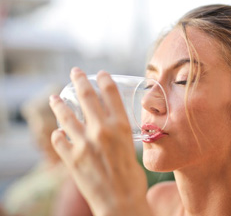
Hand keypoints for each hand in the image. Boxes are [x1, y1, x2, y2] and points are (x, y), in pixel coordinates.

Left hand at [49, 67, 151, 215]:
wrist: (121, 203)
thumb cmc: (132, 179)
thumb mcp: (132, 150)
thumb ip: (119, 136)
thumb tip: (110, 129)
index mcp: (122, 127)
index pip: (111, 93)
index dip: (104, 79)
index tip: (100, 73)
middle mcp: (102, 130)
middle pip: (87, 96)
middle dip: (79, 80)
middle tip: (74, 73)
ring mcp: (84, 143)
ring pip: (65, 115)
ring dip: (58, 104)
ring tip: (53, 98)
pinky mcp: (71, 158)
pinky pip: (58, 139)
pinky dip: (57, 135)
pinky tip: (58, 133)